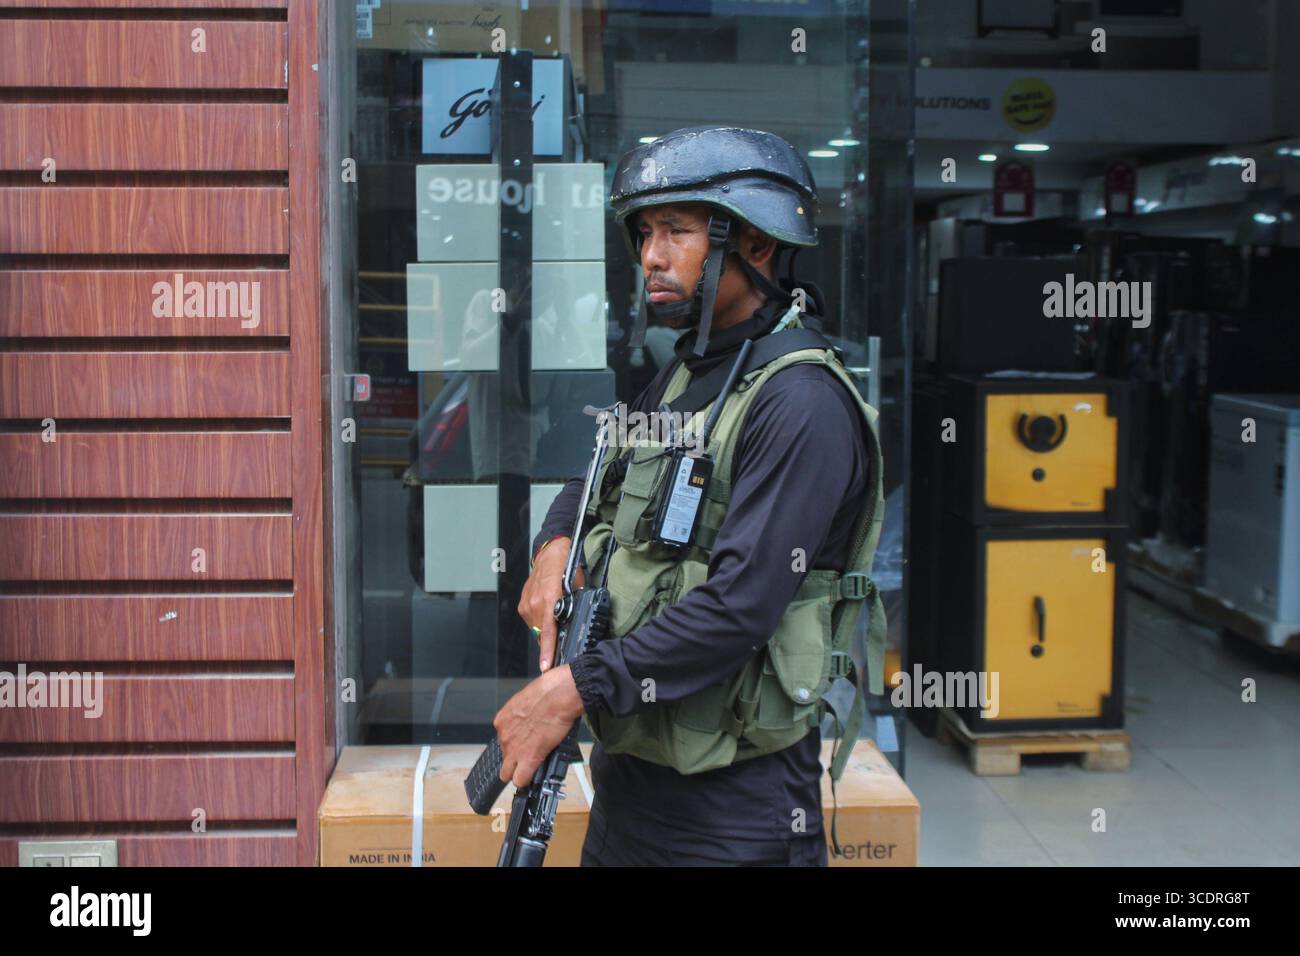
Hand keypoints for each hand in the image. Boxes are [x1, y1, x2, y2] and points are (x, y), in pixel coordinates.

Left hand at [493, 665, 585, 787]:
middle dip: (514, 759)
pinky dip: (526, 781)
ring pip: (508, 772)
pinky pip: (520, 779)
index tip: (522, 744)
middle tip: (528, 757)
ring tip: (534, 765)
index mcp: (503, 720)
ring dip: (520, 770)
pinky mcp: (527, 759)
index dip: (514, 744)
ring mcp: (513, 749)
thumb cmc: (548, 691)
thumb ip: (524, 714)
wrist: (558, 695)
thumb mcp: (527, 700)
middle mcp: (504, 735)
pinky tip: (531, 778)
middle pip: (504, 757)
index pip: (503, 740)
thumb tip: (530, 720)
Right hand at [517, 536, 584, 671]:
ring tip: (556, 616)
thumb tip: (579, 622)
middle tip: (562, 641)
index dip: (547, 651)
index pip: (548, 632)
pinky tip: (548, 611)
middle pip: (544, 634)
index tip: (545, 666)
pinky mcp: (523, 604)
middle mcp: (535, 604)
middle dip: (552, 641)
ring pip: (538, 628)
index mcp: (549, 599)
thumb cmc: (565, 566)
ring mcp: (527, 604)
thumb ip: (576, 605)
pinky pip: (533, 620)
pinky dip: (541, 620)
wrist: (549, 552)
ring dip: (547, 628)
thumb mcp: (577, 585)